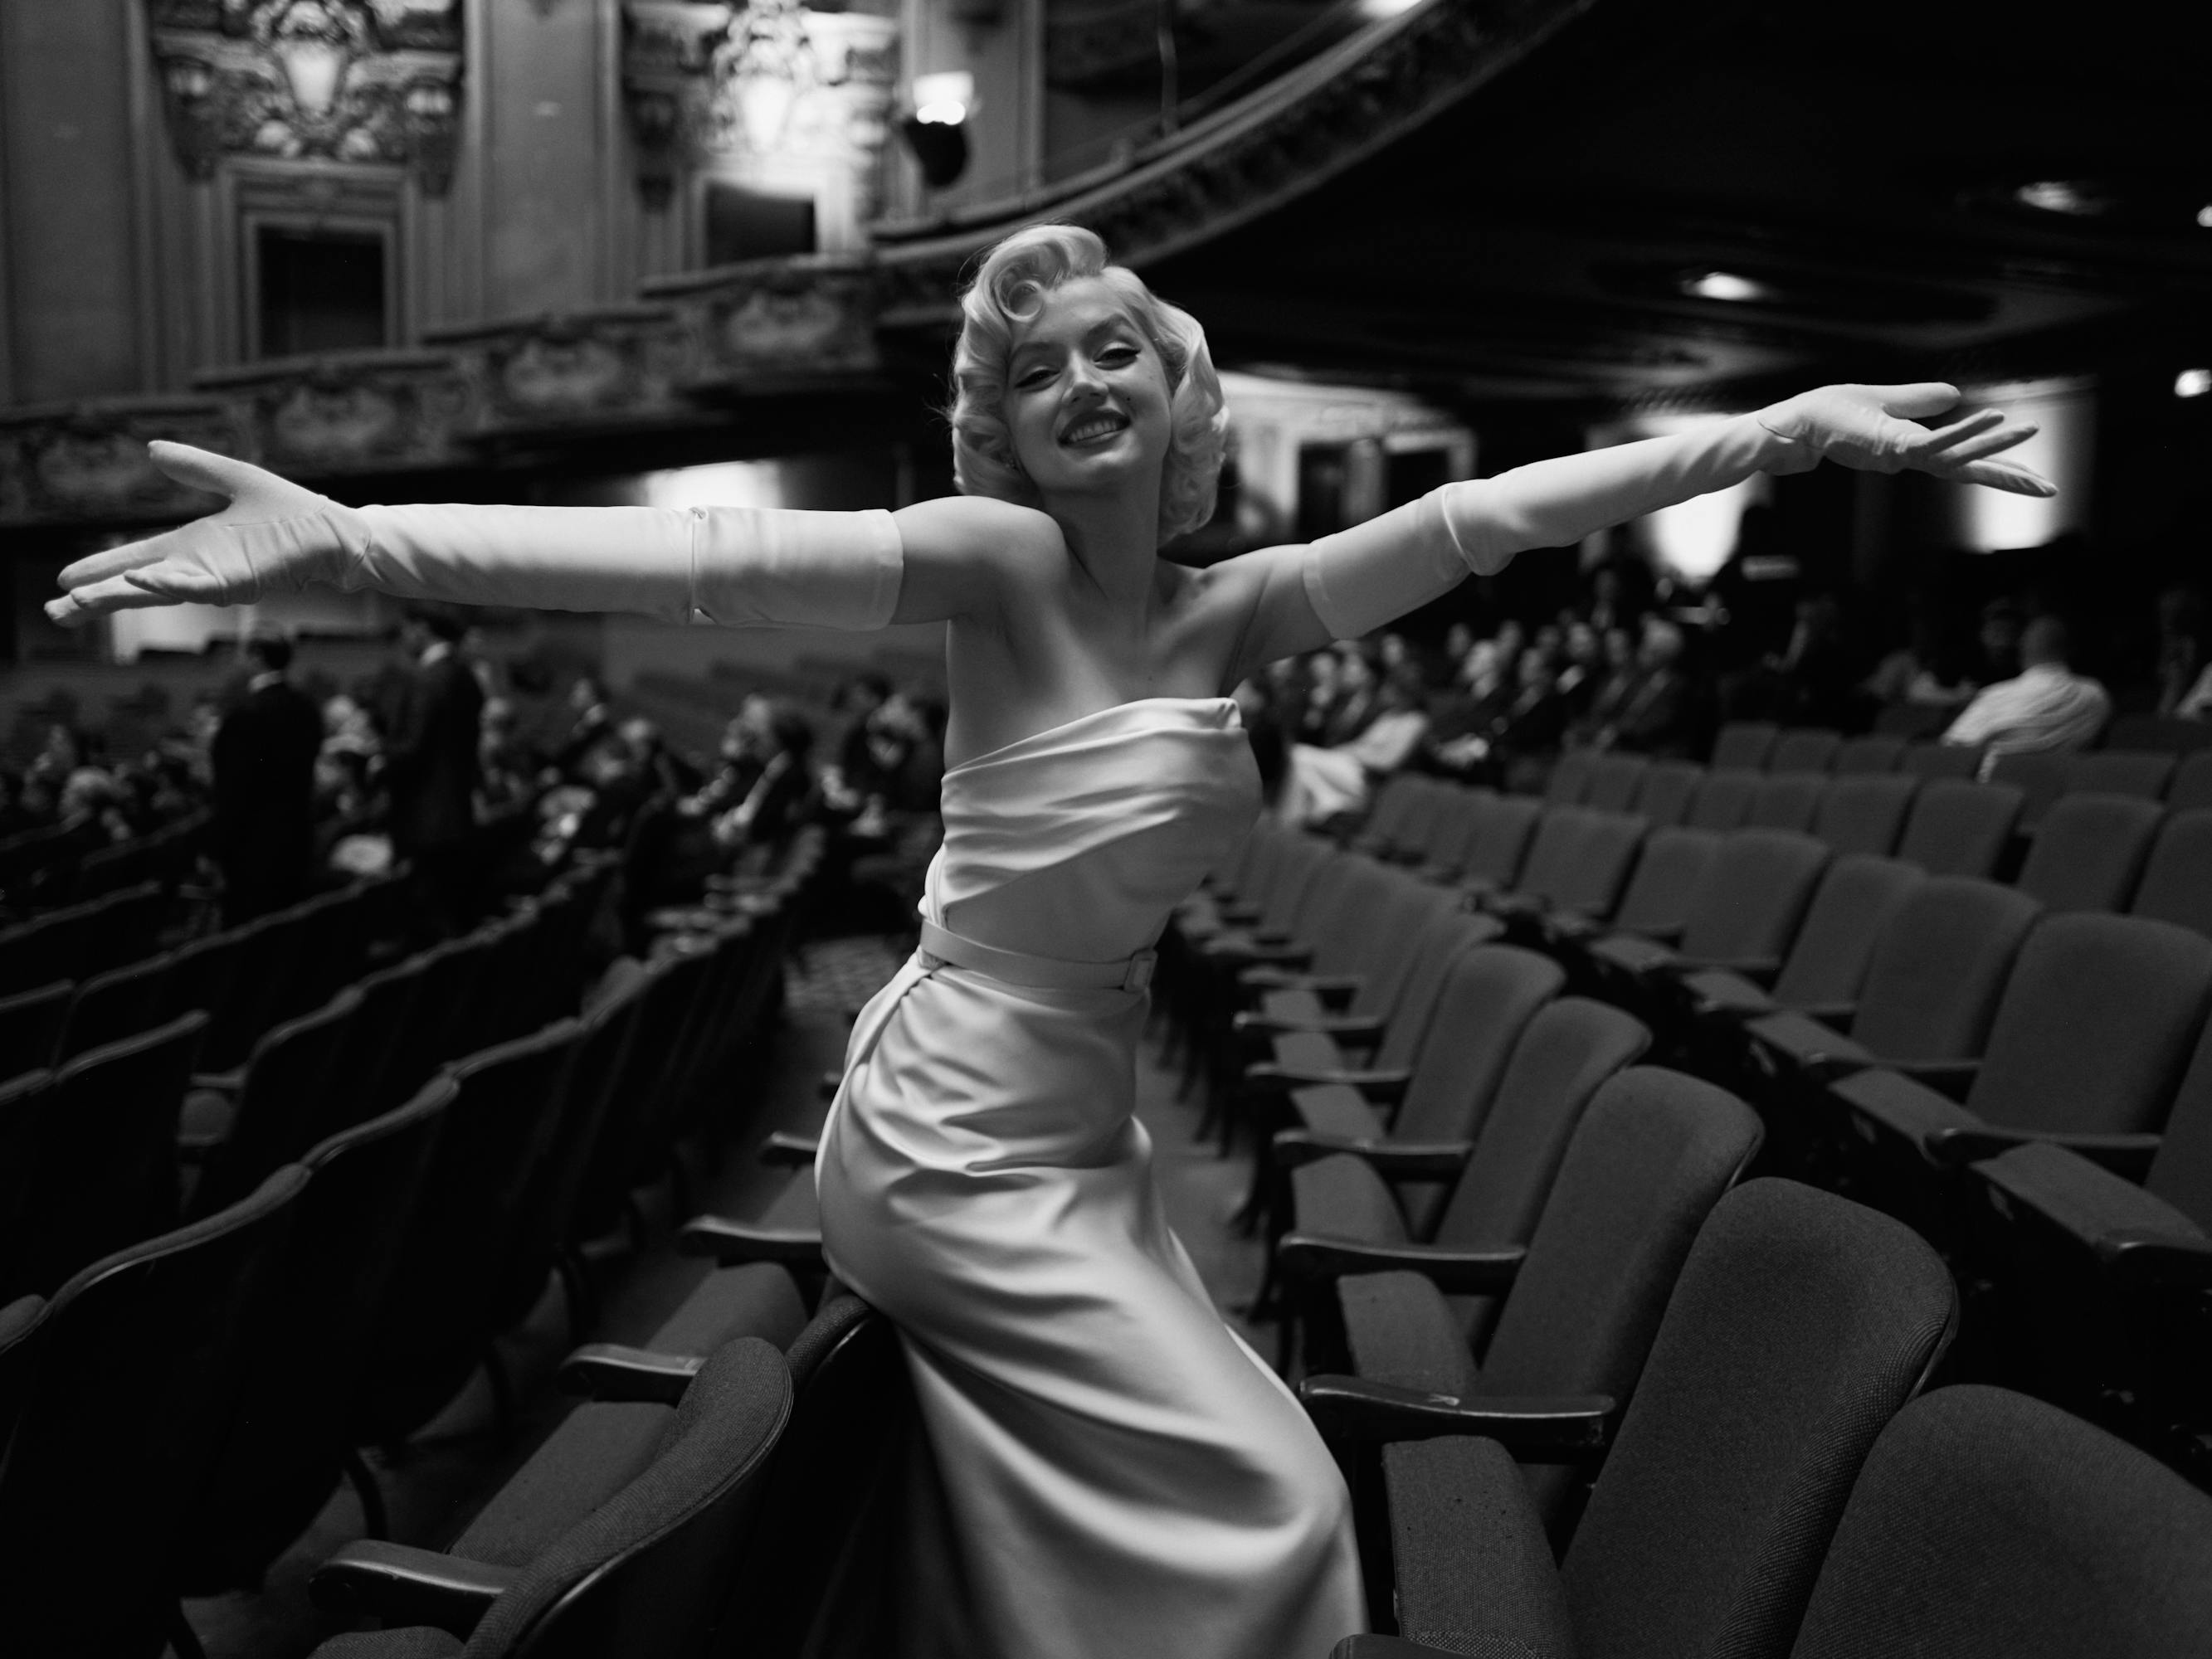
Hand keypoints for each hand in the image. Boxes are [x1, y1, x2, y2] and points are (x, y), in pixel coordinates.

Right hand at [46, 442, 361, 625]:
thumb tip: (154, 449)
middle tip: (55, 612)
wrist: (337, 532)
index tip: (64, 581)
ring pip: (159, 591)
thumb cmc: (293, 514)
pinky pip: (199, 586)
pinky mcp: (241, 581)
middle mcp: (199, 566)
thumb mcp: (235, 479)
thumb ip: (196, 467)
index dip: (101, 570)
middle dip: (97, 598)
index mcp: (192, 546)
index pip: (136, 560)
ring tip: (80, 602)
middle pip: (136, 585)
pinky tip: (140, 581)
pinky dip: (169, 585)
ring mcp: (218, 576)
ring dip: (120, 595)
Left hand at [1756, 383, 2055, 495]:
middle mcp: (1913, 457)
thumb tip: (1955, 395)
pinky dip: (1962, 431)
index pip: (1966, 462)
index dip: (1999, 470)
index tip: (2035, 483)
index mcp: (1916, 449)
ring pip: (1958, 454)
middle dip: (2010, 480)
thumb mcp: (1886, 403)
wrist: (1795, 424)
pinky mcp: (1889, 447)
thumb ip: (1920, 401)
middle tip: (2051, 492)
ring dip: (1996, 443)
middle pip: (1970, 470)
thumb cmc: (1831, 415)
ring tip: (2031, 432)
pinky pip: (1935, 440)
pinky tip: (1990, 416)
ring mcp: (1902, 455)